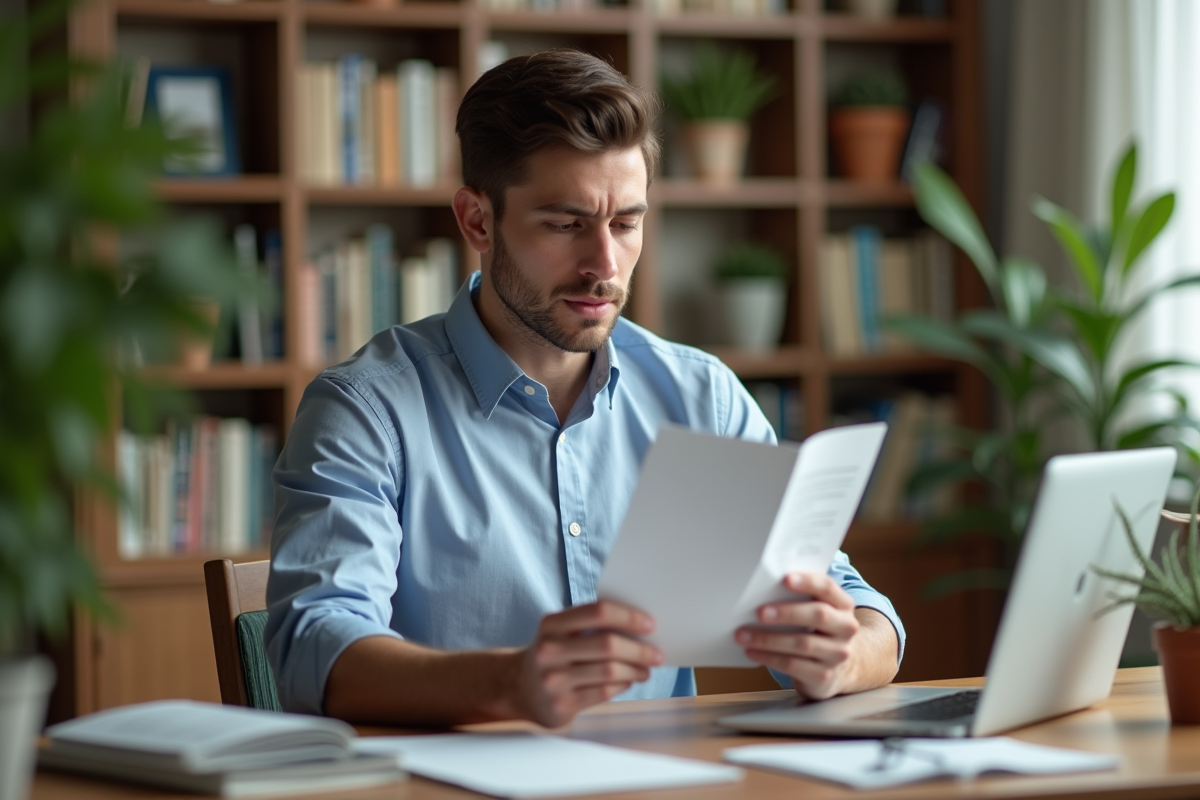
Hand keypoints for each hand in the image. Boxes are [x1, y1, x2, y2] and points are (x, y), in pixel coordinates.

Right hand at [513, 600, 662, 726]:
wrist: (517, 688)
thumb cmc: (553, 655)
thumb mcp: (560, 632)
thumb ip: (590, 625)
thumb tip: (640, 628)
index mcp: (552, 624)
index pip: (598, 611)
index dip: (628, 616)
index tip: (650, 624)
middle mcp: (549, 649)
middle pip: (607, 644)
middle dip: (639, 649)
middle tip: (657, 653)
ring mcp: (554, 679)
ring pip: (609, 671)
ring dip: (635, 670)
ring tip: (646, 669)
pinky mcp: (561, 703)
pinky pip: (603, 692)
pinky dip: (622, 685)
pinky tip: (628, 681)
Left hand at [735, 571, 859, 699]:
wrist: (838, 669)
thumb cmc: (817, 630)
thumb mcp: (816, 609)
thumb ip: (799, 596)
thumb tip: (761, 587)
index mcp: (843, 604)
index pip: (827, 587)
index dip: (808, 582)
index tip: (785, 579)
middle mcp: (846, 628)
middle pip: (819, 616)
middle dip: (787, 613)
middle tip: (760, 612)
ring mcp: (837, 654)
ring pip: (802, 644)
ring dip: (769, 639)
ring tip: (744, 635)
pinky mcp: (823, 676)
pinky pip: (793, 665)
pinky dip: (769, 657)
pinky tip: (752, 652)